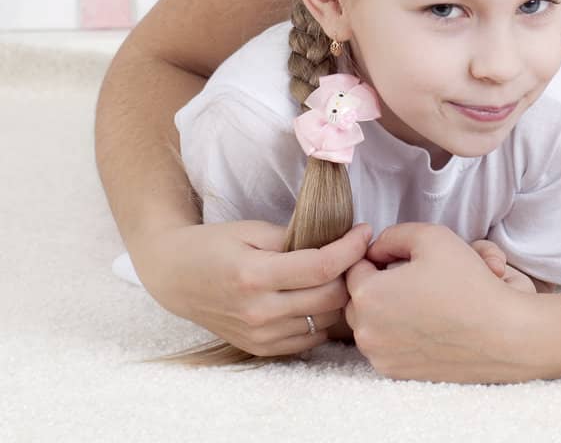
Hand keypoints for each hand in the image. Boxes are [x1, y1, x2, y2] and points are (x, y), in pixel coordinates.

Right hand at [129, 218, 374, 358]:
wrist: (178, 277)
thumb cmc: (215, 245)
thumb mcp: (252, 230)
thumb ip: (294, 238)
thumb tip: (336, 242)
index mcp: (255, 276)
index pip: (321, 268)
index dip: (351, 248)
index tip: (364, 231)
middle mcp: (259, 312)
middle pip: (329, 298)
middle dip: (351, 272)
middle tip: (356, 252)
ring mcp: (260, 336)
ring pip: (324, 321)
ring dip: (340, 296)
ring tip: (340, 272)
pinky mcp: (261, 348)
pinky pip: (309, 338)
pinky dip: (322, 317)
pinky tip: (319, 295)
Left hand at [345, 222, 540, 380]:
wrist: (501, 334)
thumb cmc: (467, 281)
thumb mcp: (431, 236)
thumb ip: (393, 235)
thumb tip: (375, 248)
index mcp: (368, 295)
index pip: (353, 266)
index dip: (377, 256)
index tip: (402, 258)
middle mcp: (365, 332)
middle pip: (357, 297)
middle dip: (377, 284)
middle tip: (411, 277)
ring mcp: (380, 357)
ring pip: (369, 323)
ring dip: (385, 309)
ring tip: (421, 299)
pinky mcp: (396, 374)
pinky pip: (384, 345)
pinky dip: (397, 333)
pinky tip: (426, 322)